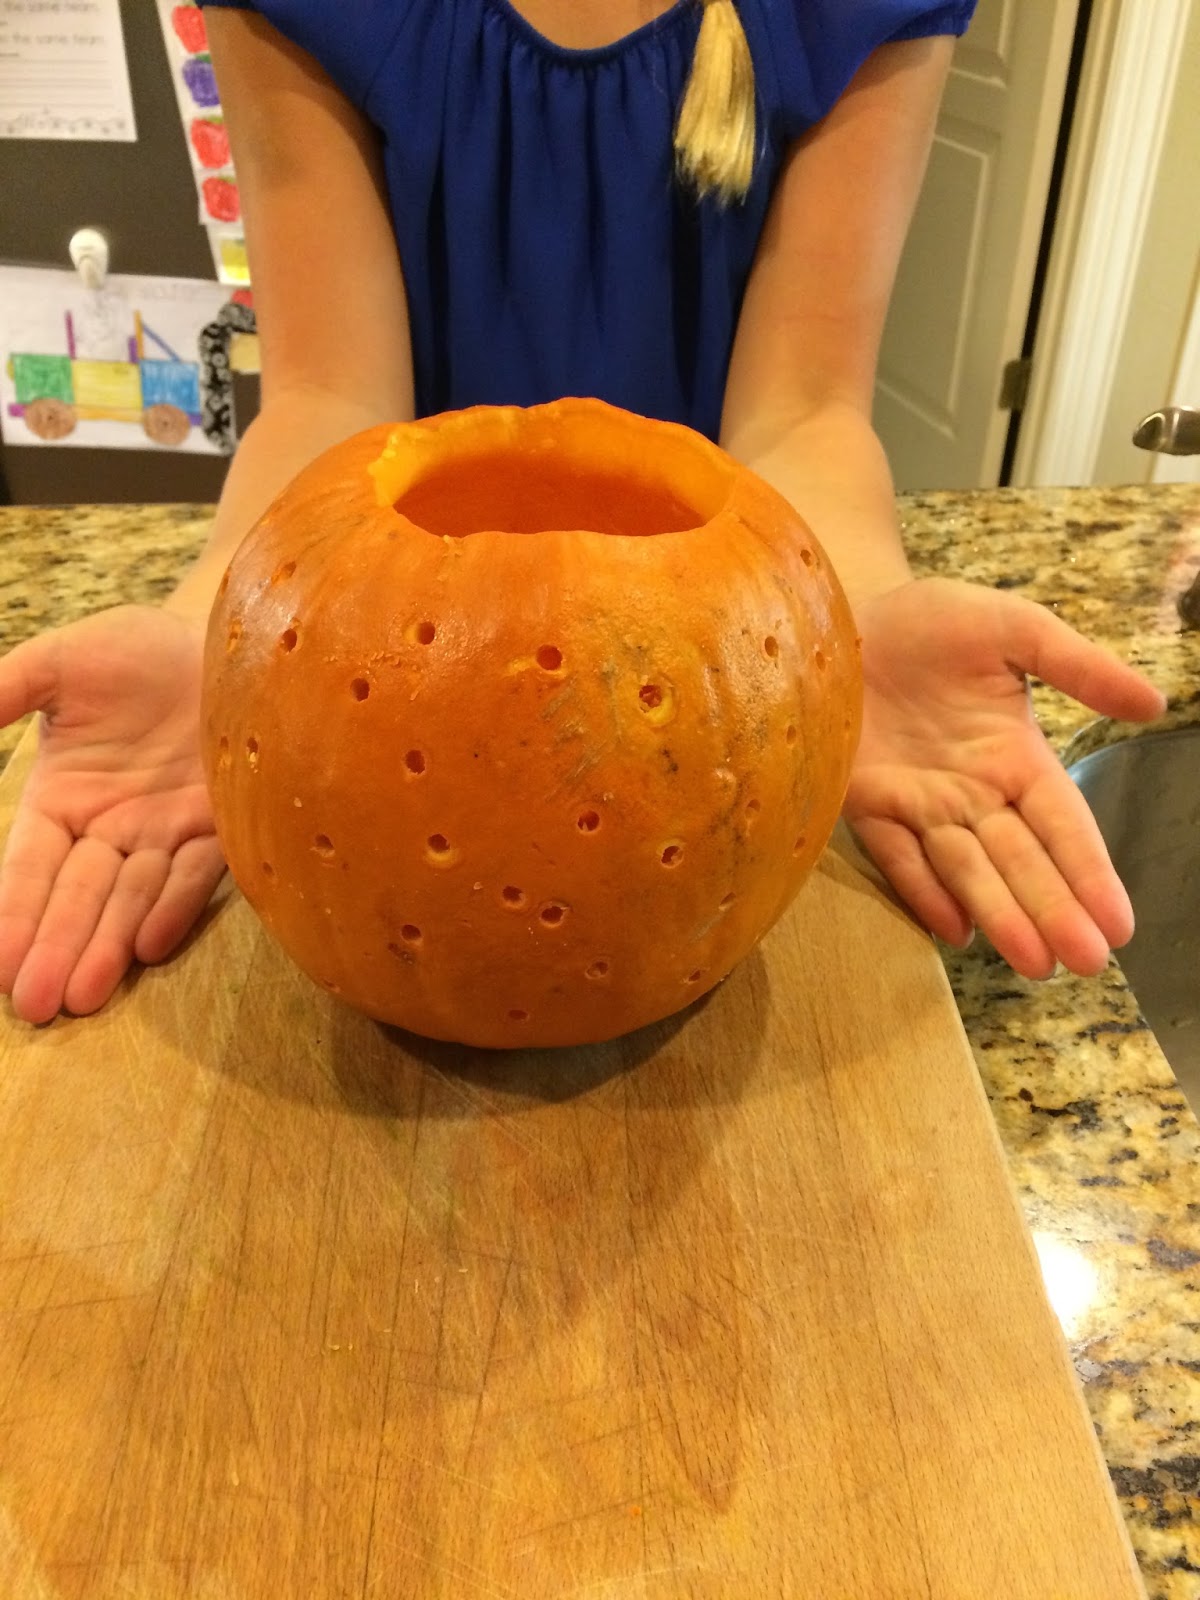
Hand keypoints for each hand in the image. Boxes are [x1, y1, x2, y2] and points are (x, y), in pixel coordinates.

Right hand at [0, 606, 225, 1022]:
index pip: (30, 868)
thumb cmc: (135, 651)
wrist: (222, 643)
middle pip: (77, 899)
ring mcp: (165, 834)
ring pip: (130, 900)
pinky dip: (173, 908)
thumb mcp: (62, 663)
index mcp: (61, 800)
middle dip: (54, 949)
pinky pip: (194, 875)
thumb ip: (8, 689)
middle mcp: (111, 829)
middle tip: (35, 1005)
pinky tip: (150, 946)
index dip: (14, 913)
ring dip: (107, 947)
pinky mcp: (220, 829)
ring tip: (83, 995)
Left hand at [843, 577, 1165, 977]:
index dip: (1090, 872)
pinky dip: (923, 890)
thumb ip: (1077, 666)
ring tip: (1035, 963)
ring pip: (967, 870)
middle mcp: (972, 792)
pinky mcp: (865, 803)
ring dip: (1001, 915)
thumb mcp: (1013, 630)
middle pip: (1021, 860)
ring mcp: (919, 803)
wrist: (841, 616)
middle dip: (1054, 910)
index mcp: (1015, 756)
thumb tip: (1155, 705)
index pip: (1062, 824)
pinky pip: (896, 854)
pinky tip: (955, 929)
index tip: (1119, 924)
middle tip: (1085, 962)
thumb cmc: (929, 622)